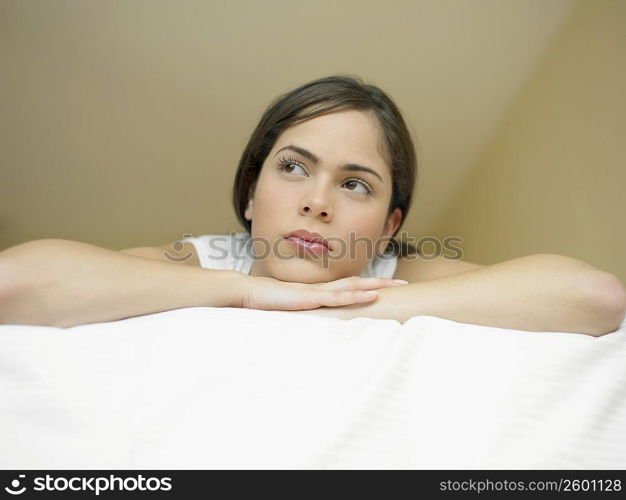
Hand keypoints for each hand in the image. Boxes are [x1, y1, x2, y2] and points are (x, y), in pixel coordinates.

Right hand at [238, 275, 407, 310]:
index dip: (365, 286)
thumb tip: (309, 326)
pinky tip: (371, 295)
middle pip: (356, 283)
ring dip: (374, 286)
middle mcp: (320, 289)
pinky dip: (356, 296)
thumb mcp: (287, 312)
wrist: (246, 293)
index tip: (384, 288)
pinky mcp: (310, 299)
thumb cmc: (263, 304)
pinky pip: (337, 297)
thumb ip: (299, 315)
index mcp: (316, 292)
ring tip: (395, 286)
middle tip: (403, 284)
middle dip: (380, 283)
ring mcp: (316, 292)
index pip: (346, 287)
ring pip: (351, 287)